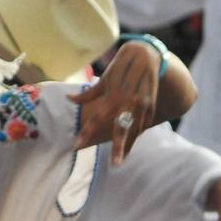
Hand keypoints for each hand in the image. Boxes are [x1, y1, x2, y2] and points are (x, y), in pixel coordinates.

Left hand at [71, 40, 161, 164]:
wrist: (148, 55)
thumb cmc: (120, 68)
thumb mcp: (104, 80)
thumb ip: (88, 94)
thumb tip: (69, 99)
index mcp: (114, 96)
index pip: (97, 118)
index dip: (87, 132)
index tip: (76, 145)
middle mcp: (129, 102)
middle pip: (122, 129)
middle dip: (119, 147)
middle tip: (115, 164)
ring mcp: (143, 104)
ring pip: (135, 129)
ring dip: (128, 145)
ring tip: (119, 160)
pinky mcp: (152, 104)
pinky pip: (144, 123)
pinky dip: (136, 134)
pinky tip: (129, 146)